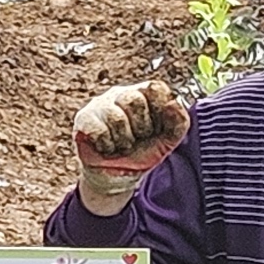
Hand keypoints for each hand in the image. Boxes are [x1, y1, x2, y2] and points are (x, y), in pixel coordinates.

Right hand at [73, 79, 188, 216]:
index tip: (158, 128)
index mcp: (143, 94)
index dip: (160, 110)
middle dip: (141, 127)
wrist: (120, 175)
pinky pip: (99, 130)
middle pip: (134, 99)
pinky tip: (108, 148)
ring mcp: (100, 105)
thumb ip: (179, 120)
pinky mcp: (84, 119)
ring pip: (115, 117)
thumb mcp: (168, 139)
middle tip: (139, 138)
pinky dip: (108, 146)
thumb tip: (173, 103)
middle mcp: (120, 94)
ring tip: (123, 145)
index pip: (155, 87)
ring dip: (124, 140)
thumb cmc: (143, 151)